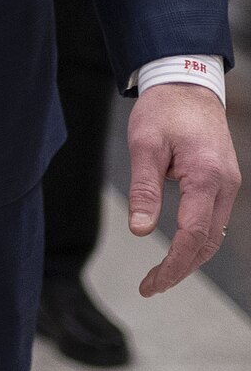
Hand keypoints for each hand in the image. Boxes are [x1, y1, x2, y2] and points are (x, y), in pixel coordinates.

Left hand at [127, 81, 240, 295]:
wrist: (188, 84)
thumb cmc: (164, 110)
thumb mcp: (144, 144)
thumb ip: (143, 189)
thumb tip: (140, 230)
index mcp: (206, 177)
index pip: (193, 235)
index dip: (173, 264)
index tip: (151, 283)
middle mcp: (226, 186)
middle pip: (208, 243)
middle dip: (180, 269)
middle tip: (151, 286)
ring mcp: (229, 185)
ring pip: (214, 235)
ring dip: (190, 258)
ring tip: (159, 275)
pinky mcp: (224, 183)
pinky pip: (214, 220)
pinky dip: (197, 240)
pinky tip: (177, 249)